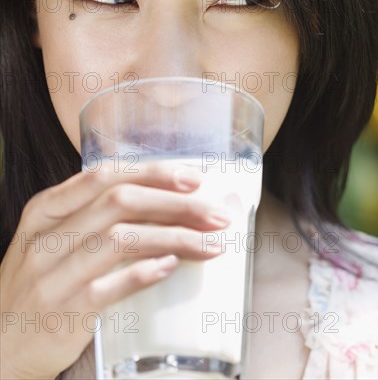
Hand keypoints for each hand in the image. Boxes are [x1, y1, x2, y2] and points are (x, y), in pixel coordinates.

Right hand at [0, 161, 229, 379]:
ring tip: (211, 243)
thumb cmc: (43, 282)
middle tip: (214, 214)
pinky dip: (147, 272)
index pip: (105, 176)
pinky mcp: (65, 311)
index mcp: (47, 210)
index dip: (153, 173)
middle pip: (121, 202)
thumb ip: (99, 216)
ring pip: (123, 239)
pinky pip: (113, 286)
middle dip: (176, 204)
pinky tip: (173, 266)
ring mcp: (54, 274)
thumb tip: (169, 202)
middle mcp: (48, 236)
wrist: (1, 346)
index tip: (193, 178)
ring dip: (175, 237)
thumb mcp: (58, 240)